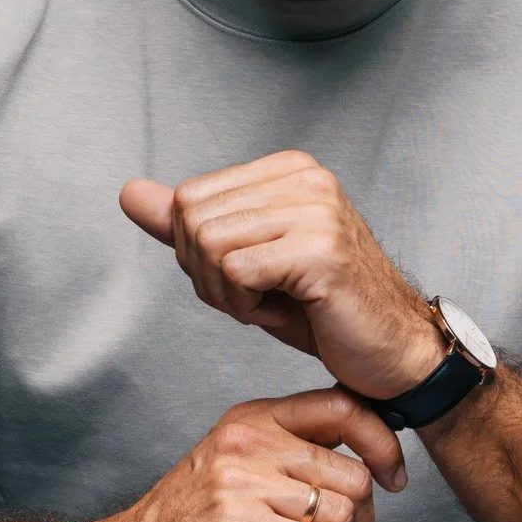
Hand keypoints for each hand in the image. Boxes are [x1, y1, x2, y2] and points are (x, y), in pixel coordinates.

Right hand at [70, 390, 406, 521]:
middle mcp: (248, 440)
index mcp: (253, 418)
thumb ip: (289, 454)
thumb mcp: (235, 466)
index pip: (344, 407)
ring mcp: (240, 481)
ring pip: (342, 515)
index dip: (383, 443)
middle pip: (354, 477)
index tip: (394, 481)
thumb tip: (367, 463)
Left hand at [119, 151, 445, 398]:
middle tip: (252, 298)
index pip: (188, 197)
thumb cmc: (322, 309)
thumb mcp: (246, 260)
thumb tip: (129, 193)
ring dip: (224, 294)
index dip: (196, 252)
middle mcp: (305, 177)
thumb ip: (190, 225)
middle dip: (205, 275)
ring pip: (208, 244)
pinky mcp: (321, 250)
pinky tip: (280, 312)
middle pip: (191, 218)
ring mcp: (316, 210)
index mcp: (288, 169)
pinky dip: (243, 306)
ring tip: (267, 304)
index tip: (243, 277)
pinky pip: (234, 272)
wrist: (392, 352)